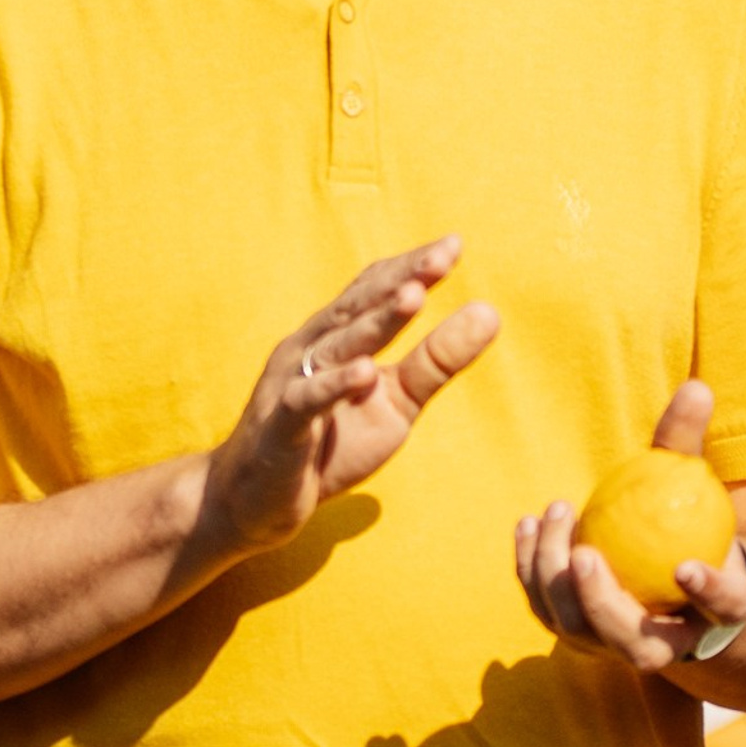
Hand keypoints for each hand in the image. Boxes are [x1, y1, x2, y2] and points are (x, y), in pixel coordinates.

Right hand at [194, 239, 499, 564]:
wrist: (255, 501)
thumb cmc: (328, 444)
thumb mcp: (396, 402)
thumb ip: (438, 361)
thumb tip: (490, 313)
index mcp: (337, 338)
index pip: (374, 290)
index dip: (410, 267)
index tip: (452, 245)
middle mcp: (311, 349)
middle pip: (359, 307)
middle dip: (401, 280)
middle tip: (441, 258)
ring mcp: (291, 384)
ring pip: (338, 345)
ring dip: (376, 321)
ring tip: (414, 297)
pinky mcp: (281, 427)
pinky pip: (308, 401)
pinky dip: (336, 385)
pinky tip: (367, 372)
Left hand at [515, 381, 745, 674]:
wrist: (656, 568)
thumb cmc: (681, 518)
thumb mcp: (688, 481)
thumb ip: (688, 442)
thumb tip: (696, 387)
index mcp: (719, 609)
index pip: (725, 609)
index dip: (710, 593)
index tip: (686, 566)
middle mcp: (667, 644)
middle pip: (636, 645)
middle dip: (604, 604)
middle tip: (586, 554)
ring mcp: (614, 645)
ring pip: (580, 632)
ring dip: (557, 579)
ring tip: (556, 514)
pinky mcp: (574, 632)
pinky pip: (545, 610)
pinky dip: (532, 570)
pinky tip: (529, 523)